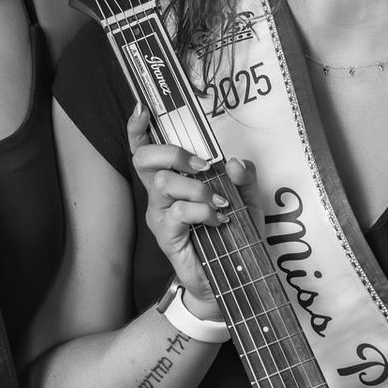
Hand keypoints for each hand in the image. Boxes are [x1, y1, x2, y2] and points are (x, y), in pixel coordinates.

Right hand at [130, 103, 253, 317]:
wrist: (231, 280)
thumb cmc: (234, 236)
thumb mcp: (249, 200)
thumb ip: (244, 177)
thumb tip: (233, 162)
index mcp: (176, 180)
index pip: (147, 149)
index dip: (138, 127)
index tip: (142, 107)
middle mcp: (161, 196)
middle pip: (145, 158)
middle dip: (174, 152)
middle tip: (204, 166)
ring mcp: (160, 216)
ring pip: (164, 183)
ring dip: (197, 188)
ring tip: (220, 203)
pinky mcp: (167, 237)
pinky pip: (178, 213)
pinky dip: (203, 211)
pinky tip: (219, 219)